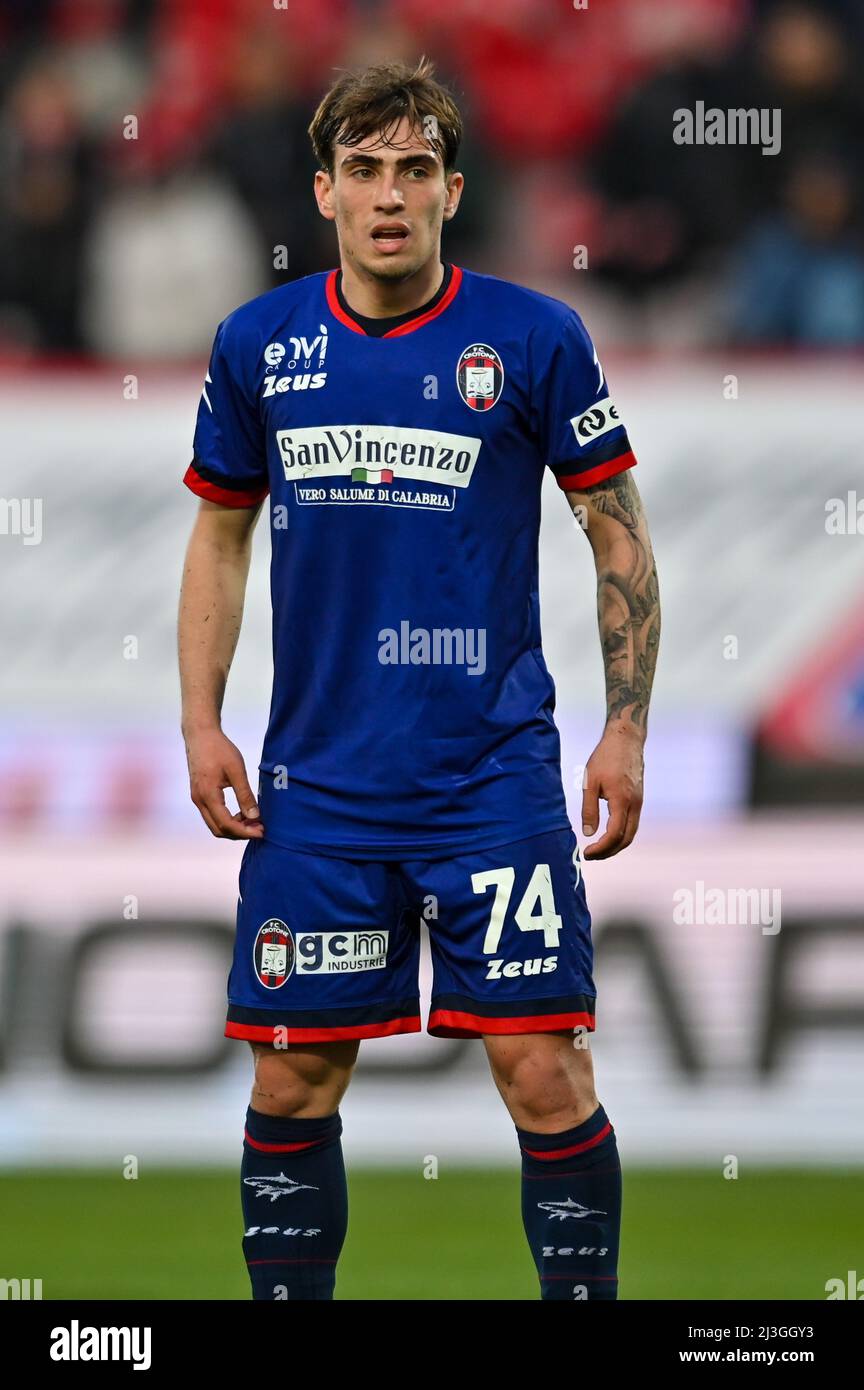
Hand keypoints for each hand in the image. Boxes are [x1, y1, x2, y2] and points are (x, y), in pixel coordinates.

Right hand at [184, 727, 264, 839]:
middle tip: (259, 828)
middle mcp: (199, 800)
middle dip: (240, 833)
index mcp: (208, 795)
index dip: (245, 832)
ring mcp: (197, 798)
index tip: (262, 831)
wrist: (200, 735)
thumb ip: (245, 794)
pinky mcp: (199, 795)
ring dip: (233, 827)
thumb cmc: (219, 749)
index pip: (226, 824)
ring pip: (214, 824)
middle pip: (218, 830)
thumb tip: (255, 816)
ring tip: (253, 820)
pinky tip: (241, 813)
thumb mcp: (236, 770)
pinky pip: (212, 815)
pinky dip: (226, 819)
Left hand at [580, 726, 643, 859]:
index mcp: (621, 800)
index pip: (614, 834)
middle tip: (591, 855)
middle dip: (609, 852)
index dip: (601, 848)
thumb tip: (589, 833)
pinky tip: (608, 835)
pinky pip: (632, 823)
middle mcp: (634, 804)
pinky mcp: (638, 799)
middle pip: (626, 839)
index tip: (587, 852)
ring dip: (616, 845)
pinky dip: (621, 835)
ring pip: (631, 833)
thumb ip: (589, 809)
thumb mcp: (590, 782)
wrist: (626, 739)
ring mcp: (639, 802)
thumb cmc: (605, 757)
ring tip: (598, 849)